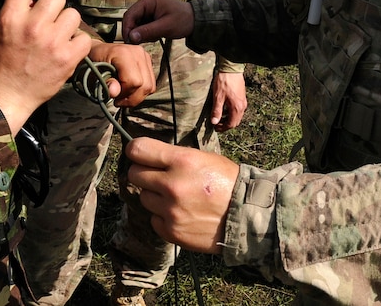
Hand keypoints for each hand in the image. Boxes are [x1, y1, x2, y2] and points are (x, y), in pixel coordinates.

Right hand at [0, 0, 92, 132]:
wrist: (6, 96)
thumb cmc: (0, 63)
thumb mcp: (0, 30)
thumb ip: (17, 11)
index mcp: (10, 17)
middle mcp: (32, 26)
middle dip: (55, 5)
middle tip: (50, 18)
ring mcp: (52, 42)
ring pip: (73, 15)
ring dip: (68, 23)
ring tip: (59, 36)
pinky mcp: (67, 58)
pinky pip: (84, 38)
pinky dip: (78, 43)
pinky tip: (68, 49)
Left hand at [88, 41, 154, 107]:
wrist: (96, 52)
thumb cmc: (92, 64)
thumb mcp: (94, 74)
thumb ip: (105, 83)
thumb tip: (114, 92)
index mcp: (123, 52)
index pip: (134, 81)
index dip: (124, 93)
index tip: (112, 95)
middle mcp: (137, 52)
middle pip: (145, 85)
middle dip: (131, 98)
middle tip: (117, 99)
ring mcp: (144, 56)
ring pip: (150, 86)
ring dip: (136, 96)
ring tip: (122, 94)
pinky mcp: (148, 61)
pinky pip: (151, 84)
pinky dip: (141, 91)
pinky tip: (129, 90)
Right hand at [122, 0, 194, 43]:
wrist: (195, 20)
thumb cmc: (183, 20)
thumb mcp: (166, 27)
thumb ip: (147, 31)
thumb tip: (131, 37)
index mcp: (148, 0)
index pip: (130, 14)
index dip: (127, 28)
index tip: (129, 42)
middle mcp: (145, 3)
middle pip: (131, 19)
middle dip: (135, 32)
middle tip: (143, 42)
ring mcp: (146, 9)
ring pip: (135, 25)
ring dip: (142, 34)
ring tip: (156, 37)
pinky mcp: (149, 16)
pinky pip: (141, 27)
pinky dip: (146, 34)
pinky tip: (156, 35)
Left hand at [124, 137, 238, 254]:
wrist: (246, 215)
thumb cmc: (226, 181)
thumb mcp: (202, 158)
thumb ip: (173, 157)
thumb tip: (146, 155)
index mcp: (181, 161)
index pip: (138, 149)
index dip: (135, 150)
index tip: (137, 153)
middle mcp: (172, 185)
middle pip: (134, 174)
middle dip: (144, 173)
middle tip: (158, 176)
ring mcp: (170, 210)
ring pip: (144, 198)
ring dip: (155, 196)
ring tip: (175, 197)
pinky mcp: (172, 231)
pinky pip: (154, 219)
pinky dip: (163, 217)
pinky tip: (180, 213)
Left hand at [209, 71, 246, 131]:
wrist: (231, 68)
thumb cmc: (224, 82)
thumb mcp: (218, 97)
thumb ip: (216, 111)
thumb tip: (214, 122)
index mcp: (237, 108)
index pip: (231, 124)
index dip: (223, 128)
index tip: (215, 128)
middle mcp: (242, 106)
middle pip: (235, 121)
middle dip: (226, 124)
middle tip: (217, 124)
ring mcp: (243, 101)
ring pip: (237, 115)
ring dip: (228, 118)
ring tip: (219, 116)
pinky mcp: (242, 96)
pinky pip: (238, 109)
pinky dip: (231, 112)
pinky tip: (224, 108)